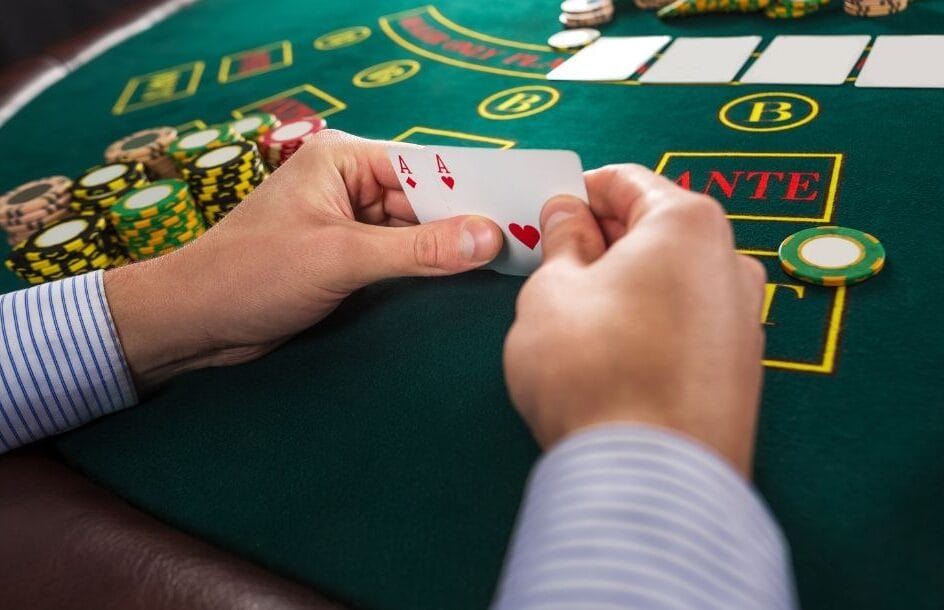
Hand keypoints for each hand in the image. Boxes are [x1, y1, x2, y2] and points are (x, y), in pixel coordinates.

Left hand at [104, 130, 501, 390]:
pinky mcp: (346, 258)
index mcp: (344, 159)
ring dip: (448, 251)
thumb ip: (417, 251)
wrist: (193, 322)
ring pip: (416, 232)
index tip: (521, 208)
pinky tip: (463, 281)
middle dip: (465, 224)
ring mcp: (348, 223)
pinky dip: (427, 270)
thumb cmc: (251, 274)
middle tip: (523, 244)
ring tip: (505, 263)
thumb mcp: (341, 258)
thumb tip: (487, 238)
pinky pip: (400, 258)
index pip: (425, 167)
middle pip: (426, 200)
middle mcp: (349, 184)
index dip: (472, 190)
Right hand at [503, 165, 765, 476]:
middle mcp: (731, 261)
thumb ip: (561, 242)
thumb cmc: (596, 373)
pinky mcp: (743, 368)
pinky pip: (689, 323)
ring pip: (674, 278)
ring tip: (580, 315)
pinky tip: (616, 354)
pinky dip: (653, 322)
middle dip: (605, 239)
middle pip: (658, 229)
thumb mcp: (551, 291)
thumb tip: (568, 217)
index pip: (628, 181)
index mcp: (688, 223)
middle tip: (555, 262)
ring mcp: (744, 318)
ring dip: (628, 283)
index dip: (581, 191)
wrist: (651, 481)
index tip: (551, 210)